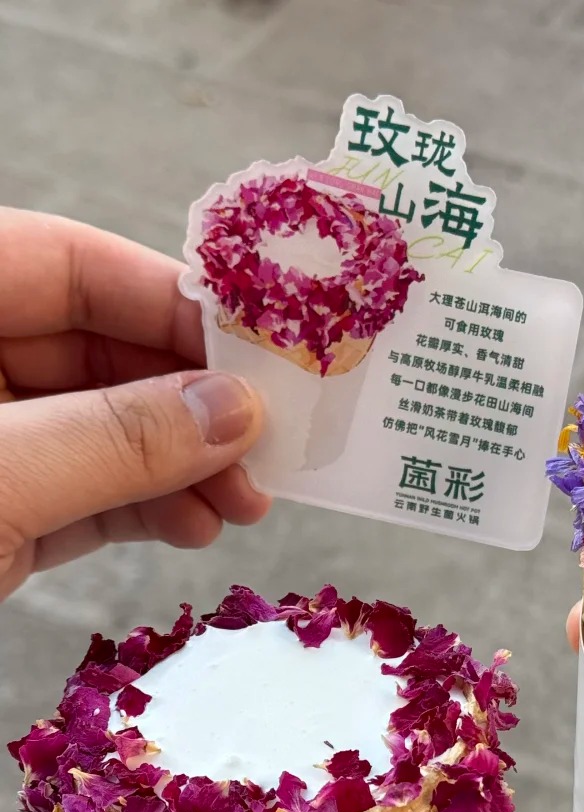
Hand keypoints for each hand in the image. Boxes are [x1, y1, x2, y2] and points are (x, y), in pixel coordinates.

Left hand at [0, 209, 266, 600]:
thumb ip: (116, 438)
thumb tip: (234, 409)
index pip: (68, 265)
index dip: (169, 302)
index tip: (260, 353)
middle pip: (95, 351)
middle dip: (188, 405)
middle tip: (265, 446)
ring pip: (96, 432)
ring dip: (180, 468)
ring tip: (243, 504)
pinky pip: (77, 494)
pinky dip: (140, 509)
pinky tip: (195, 524)